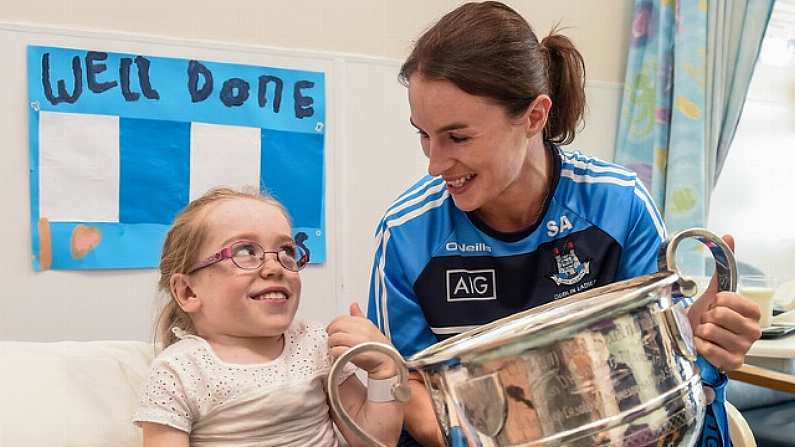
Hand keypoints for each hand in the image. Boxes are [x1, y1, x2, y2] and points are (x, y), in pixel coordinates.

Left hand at [327, 303, 396, 378]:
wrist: (389, 365)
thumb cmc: (380, 349)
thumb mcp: (370, 328)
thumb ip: (359, 316)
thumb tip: (353, 305)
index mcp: (364, 322)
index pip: (341, 319)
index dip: (333, 326)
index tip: (332, 332)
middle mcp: (362, 329)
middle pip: (336, 327)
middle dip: (331, 335)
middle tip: (333, 342)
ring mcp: (360, 341)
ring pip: (335, 338)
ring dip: (332, 346)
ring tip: (336, 350)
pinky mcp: (356, 353)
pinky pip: (337, 350)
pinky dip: (335, 354)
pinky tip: (339, 356)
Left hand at [687, 234, 761, 370]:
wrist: (697, 340)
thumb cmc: (708, 318)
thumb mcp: (714, 293)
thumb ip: (723, 267)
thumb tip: (729, 236)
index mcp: (753, 312)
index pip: (728, 299)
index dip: (715, 301)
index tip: (715, 305)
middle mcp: (754, 331)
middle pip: (719, 315)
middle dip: (706, 317)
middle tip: (708, 321)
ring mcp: (745, 348)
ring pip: (711, 331)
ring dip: (701, 331)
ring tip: (705, 333)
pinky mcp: (734, 363)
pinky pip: (709, 349)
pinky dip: (700, 345)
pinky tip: (703, 345)